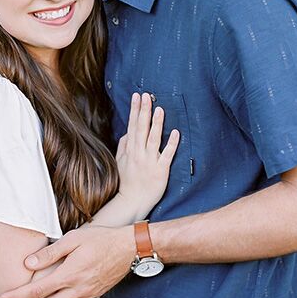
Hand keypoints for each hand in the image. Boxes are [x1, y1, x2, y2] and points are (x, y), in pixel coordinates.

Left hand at [0, 224, 134, 297]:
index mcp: (71, 273)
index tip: (4, 297)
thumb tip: (28, 263)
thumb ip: (51, 252)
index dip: (20, 296)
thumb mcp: (74, 238)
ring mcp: (84, 295)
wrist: (127, 248)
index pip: (39, 290)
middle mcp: (77, 289)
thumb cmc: (100, 239)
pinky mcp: (89, 297)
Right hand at [116, 92, 179, 219]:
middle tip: (148, 95)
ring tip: (160, 109)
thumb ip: (123, 145)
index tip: (137, 96)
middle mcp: (139, 153)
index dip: (135, 110)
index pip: (132, 125)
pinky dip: (171, 144)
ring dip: (156, 124)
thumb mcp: (120, 161)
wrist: (131, 201)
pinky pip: (167, 156)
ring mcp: (149, 161)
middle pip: (142, 129)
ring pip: (153, 139)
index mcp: (130, 149)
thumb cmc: (126, 181)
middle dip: (144, 111)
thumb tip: (127, 132)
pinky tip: (176, 133)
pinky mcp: (160, 171)